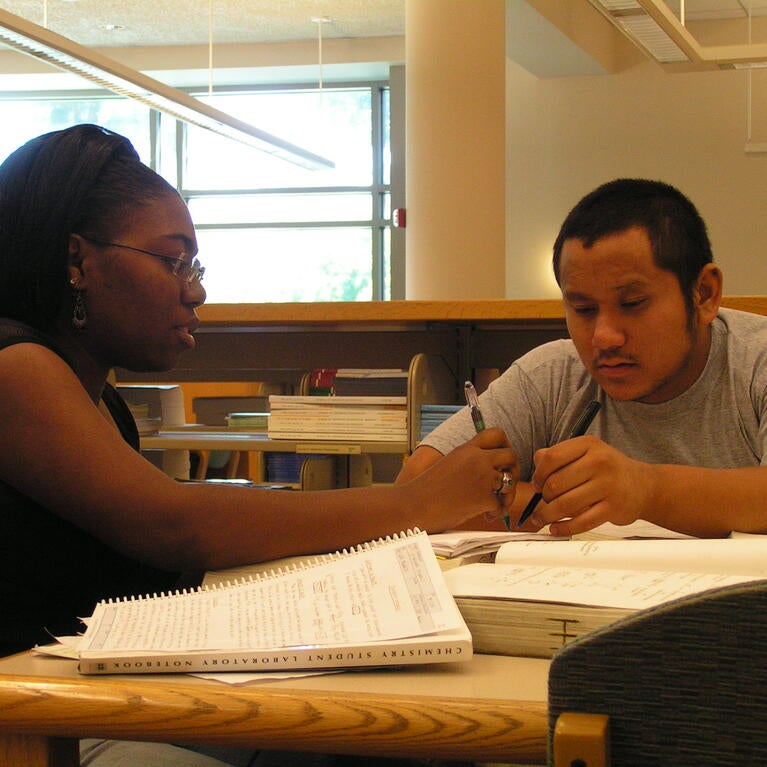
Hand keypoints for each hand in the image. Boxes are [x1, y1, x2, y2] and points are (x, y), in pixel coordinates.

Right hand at [412, 427, 518, 529]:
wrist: (414, 505)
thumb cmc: (427, 489)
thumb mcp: (450, 464)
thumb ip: (470, 460)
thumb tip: (491, 466)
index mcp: (466, 449)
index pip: (497, 433)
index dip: (505, 444)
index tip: (501, 458)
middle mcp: (477, 459)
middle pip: (511, 455)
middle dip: (513, 470)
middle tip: (505, 483)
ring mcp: (482, 478)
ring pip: (510, 482)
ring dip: (507, 495)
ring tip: (496, 503)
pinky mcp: (484, 498)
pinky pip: (501, 504)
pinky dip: (496, 512)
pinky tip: (486, 515)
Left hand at [528, 435, 654, 535]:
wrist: (644, 485)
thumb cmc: (607, 469)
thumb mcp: (586, 453)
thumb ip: (558, 456)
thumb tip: (536, 469)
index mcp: (588, 445)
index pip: (551, 458)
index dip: (538, 474)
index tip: (536, 485)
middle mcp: (599, 462)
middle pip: (556, 483)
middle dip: (543, 497)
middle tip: (542, 503)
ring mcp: (608, 485)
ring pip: (565, 504)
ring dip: (548, 515)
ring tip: (542, 519)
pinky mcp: (613, 508)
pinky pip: (582, 522)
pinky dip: (564, 528)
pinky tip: (556, 529)